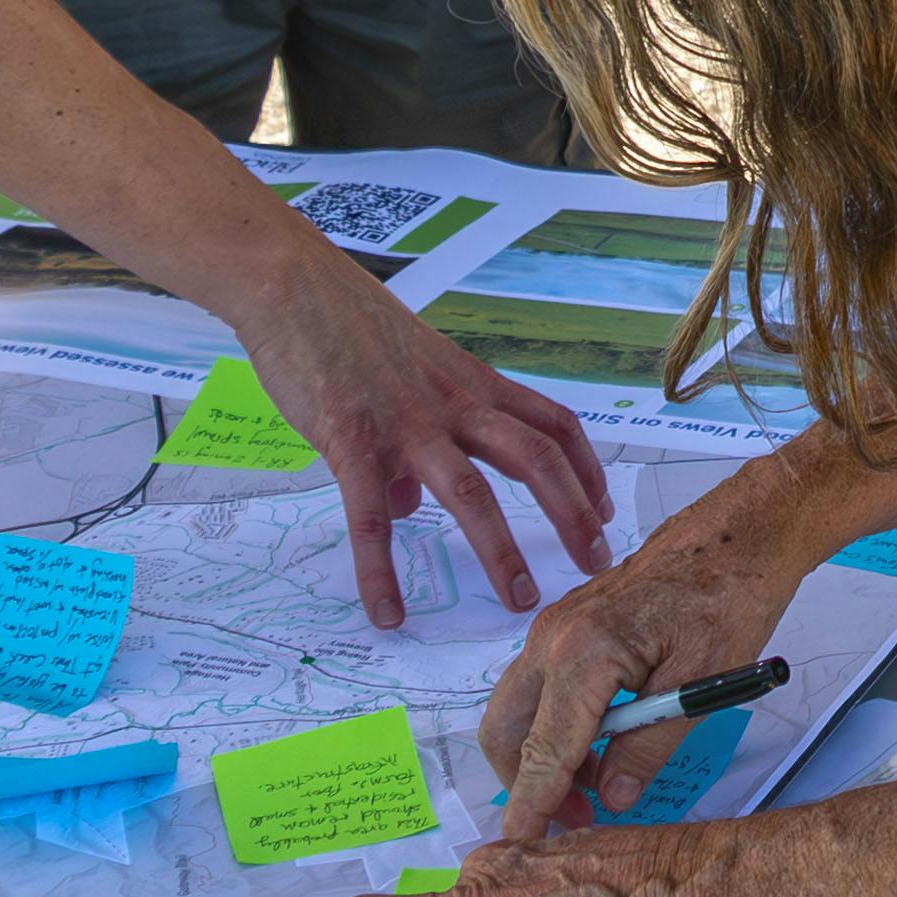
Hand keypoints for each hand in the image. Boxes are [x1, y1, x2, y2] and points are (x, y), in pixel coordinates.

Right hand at [231, 252, 618, 629]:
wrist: (292, 284)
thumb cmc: (347, 327)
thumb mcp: (406, 373)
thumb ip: (417, 439)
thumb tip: (405, 506)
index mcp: (472, 384)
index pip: (553, 423)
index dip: (588, 471)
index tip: (604, 513)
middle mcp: (453, 403)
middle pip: (536, 459)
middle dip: (574, 515)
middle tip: (596, 566)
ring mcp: (405, 423)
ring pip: (471, 493)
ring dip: (502, 550)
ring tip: (521, 601)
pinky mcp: (352, 440)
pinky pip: (372, 517)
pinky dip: (381, 572)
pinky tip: (388, 613)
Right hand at [472, 493, 826, 835]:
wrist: (736, 535)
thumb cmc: (728, 599)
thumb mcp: (701, 687)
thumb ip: (648, 748)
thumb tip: (609, 799)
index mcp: (584, 654)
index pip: (543, 750)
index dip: (530, 805)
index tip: (516, 848)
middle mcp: (552, 638)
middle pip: (506, 730)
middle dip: (527, 783)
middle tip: (576, 819)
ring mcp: (553, 627)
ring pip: (516, 709)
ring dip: (539, 754)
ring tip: (594, 785)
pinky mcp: (565, 625)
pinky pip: (536, 687)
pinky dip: (550, 724)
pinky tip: (598, 742)